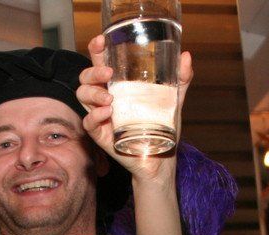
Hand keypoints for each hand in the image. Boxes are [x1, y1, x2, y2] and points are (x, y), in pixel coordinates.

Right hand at [76, 35, 192, 181]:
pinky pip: (88, 123)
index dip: (97, 49)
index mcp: (119, 85)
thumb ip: (180, 79)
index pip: (101, 62)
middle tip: (109, 73)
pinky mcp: (101, 135)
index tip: (101, 41)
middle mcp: (107, 98)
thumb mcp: (173, 100)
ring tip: (110, 98)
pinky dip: (95, 116)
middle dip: (93, 71)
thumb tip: (186, 56)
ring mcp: (102, 116)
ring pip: (83, 96)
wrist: (161, 159)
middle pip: (86, 78)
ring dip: (93, 93)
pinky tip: (107, 112)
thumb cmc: (163, 128)